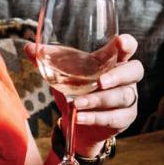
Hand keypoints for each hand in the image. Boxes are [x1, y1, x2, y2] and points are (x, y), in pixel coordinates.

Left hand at [26, 34, 143, 155]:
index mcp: (114, 61)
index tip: (120, 42)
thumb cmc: (75, 91)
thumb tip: (28, 47)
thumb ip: (49, 61)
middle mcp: (126, 78)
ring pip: (122, 97)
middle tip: (100, 81)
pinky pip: (114, 117)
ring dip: (98, 100)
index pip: (128, 48)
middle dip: (118, 75)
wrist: (80, 122)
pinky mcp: (124, 118)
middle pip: (134, 71)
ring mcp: (128, 99)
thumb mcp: (62, 75)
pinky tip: (80, 116)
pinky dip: (95, 117)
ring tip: (77, 103)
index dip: (127, 44)